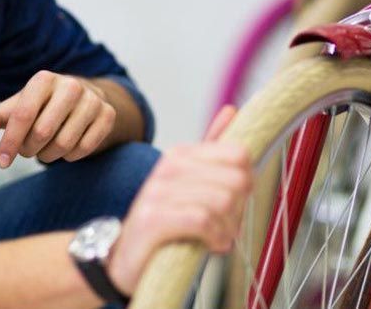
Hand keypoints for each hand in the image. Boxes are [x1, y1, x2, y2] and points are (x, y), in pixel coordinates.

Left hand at [0, 70, 116, 167]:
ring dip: (49, 155)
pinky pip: (84, 149)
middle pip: (42, 132)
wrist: (83, 98)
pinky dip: (70, 156)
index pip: (23, 115)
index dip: (9, 141)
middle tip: (27, 149)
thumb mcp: (18, 107)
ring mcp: (93, 100)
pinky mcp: (108, 115)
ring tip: (44, 150)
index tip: (1, 162)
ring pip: (64, 144)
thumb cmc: (42, 105)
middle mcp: (71, 85)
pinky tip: (65, 149)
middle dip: (30, 149)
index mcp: (44, 79)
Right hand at [105, 106, 252, 295]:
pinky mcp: (153, 218)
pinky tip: (210, 245)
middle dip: (239, 210)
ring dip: (228, 229)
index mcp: (180, 155)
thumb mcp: (189, 185)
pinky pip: (204, 221)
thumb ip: (211, 151)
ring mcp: (158, 191)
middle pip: (237, 180)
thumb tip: (232, 109)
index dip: (246, 182)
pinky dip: (215, 239)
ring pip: (224, 202)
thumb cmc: (166, 225)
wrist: (125, 260)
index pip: (239, 154)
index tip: (234, 202)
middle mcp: (168, 167)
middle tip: (225, 225)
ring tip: (216, 238)